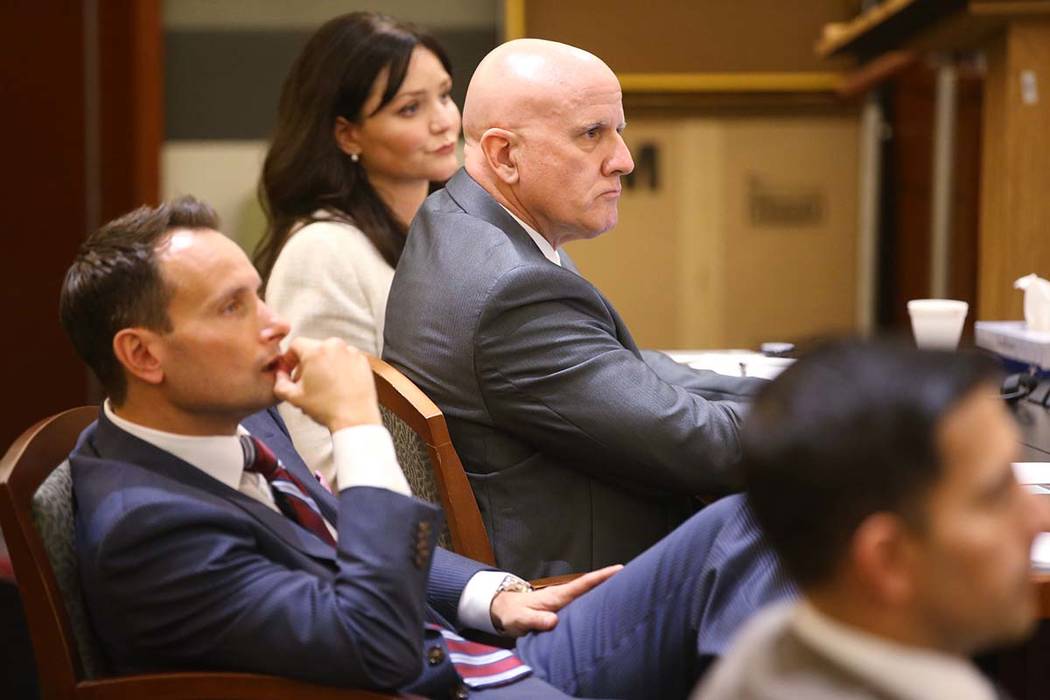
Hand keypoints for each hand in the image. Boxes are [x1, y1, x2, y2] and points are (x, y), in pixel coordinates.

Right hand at [273, 337, 381, 431]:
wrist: (355, 418)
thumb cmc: (326, 408)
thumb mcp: (294, 397)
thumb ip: (280, 383)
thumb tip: (280, 376)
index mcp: (316, 350)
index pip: (296, 345)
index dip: (289, 359)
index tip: (289, 370)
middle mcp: (335, 346)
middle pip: (314, 349)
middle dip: (306, 364)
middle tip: (305, 382)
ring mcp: (351, 352)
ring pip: (330, 353)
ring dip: (323, 365)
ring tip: (323, 385)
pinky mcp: (363, 360)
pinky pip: (346, 359)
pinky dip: (340, 368)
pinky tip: (337, 385)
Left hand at [489, 565, 622, 636]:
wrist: (505, 611)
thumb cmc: (513, 614)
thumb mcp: (521, 619)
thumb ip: (535, 619)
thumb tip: (554, 621)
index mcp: (557, 596)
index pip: (583, 584)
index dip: (601, 577)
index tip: (620, 569)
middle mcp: (564, 597)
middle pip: (592, 588)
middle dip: (611, 582)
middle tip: (635, 579)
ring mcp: (565, 604)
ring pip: (589, 597)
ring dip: (606, 594)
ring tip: (629, 594)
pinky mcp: (563, 612)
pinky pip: (583, 607)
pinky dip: (596, 605)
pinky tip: (607, 611)